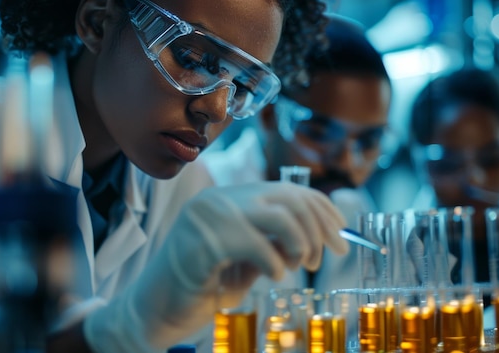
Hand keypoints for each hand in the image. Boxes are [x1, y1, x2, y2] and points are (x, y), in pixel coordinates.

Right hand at [83, 181, 347, 351]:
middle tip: (323, 258)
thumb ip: (276, 239)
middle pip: (290, 198)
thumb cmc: (205, 284)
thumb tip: (320, 232)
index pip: (289, 190)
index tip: (341, 234)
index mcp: (232, 198)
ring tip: (297, 266)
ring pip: (279, 216)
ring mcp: (209, 216)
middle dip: (318, 228)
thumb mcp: (250, 257)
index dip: (321, 209)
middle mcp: (221, 199)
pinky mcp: (204, 241)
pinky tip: (271, 277)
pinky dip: (275, 264)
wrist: (157, 308)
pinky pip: (258, 246)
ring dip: (300, 244)